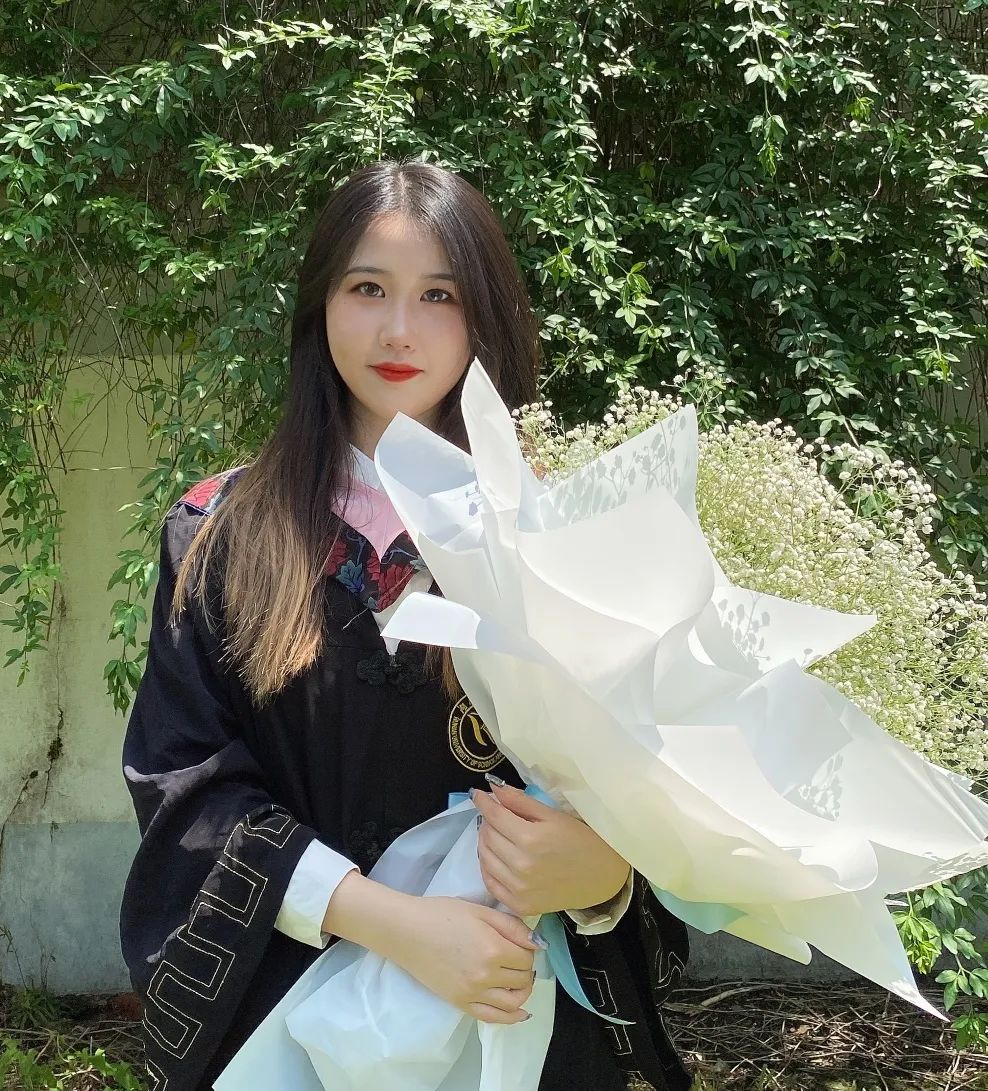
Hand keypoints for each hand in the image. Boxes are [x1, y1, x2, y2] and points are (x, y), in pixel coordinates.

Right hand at [387, 895, 542, 1024]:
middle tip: (518, 957)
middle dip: (525, 968)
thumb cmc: (442, 914)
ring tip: (519, 980)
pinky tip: (520, 1012)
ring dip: (522, 992)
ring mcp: (472, 993)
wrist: (406, 931)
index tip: (520, 943)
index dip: (528, 949)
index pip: (527, 958)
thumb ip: (512, 927)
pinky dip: (510, 1017)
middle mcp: (486, 975)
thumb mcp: (480, 911)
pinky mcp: (460, 1003)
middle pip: (522, 979)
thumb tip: (538, 944)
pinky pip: (492, 1018)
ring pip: (513, 1003)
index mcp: (493, 949)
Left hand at [472, 781, 631, 917]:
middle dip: (487, 820)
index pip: (495, 816)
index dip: (483, 802)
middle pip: (487, 835)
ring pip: (485, 858)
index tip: (478, 794)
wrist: (602, 876)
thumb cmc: (581, 840)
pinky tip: (495, 856)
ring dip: (485, 841)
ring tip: (495, 833)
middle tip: (495, 814)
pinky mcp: (520, 905)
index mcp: (531, 839)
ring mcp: (519, 889)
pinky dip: (487, 866)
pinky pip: (490, 883)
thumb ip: (521, 802)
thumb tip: (493, 788)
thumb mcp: (553, 815)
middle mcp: (521, 865)